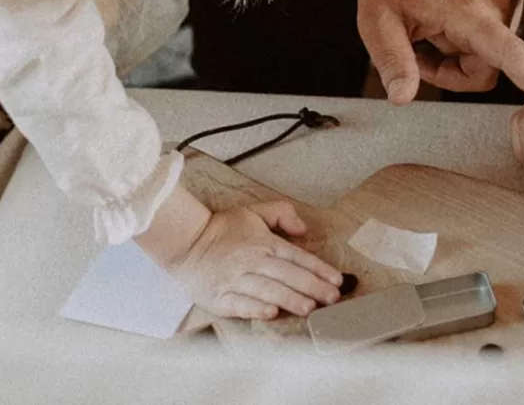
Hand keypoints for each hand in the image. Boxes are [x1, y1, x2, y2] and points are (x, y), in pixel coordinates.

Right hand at [165, 200, 344, 320]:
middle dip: (312, 287)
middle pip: (287, 275)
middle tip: (332, 299)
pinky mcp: (220, 297)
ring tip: (309, 308)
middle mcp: (253, 261)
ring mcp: (236, 280)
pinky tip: (271, 313)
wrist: (185, 242)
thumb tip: (304, 229)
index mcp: (264, 243)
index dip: (319, 269)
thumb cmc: (222, 229)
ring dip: (289, 299)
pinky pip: (240, 304)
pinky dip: (256, 309)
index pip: (297, 257)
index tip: (337, 281)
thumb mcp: (253, 211)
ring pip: (267, 290)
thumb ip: (281, 213)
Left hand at [346, 0, 523, 110]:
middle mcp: (496, 4)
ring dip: (456, 54)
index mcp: (470, 10)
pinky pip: (490, 38)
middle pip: (487, 69)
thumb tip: (403, 98)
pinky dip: (463, 40)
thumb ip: (392, 60)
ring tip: (425, 29)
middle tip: (416, 53)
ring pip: (488, 56)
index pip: (511, 56)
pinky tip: (438, 21)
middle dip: (451, 72)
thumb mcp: (376, 20)